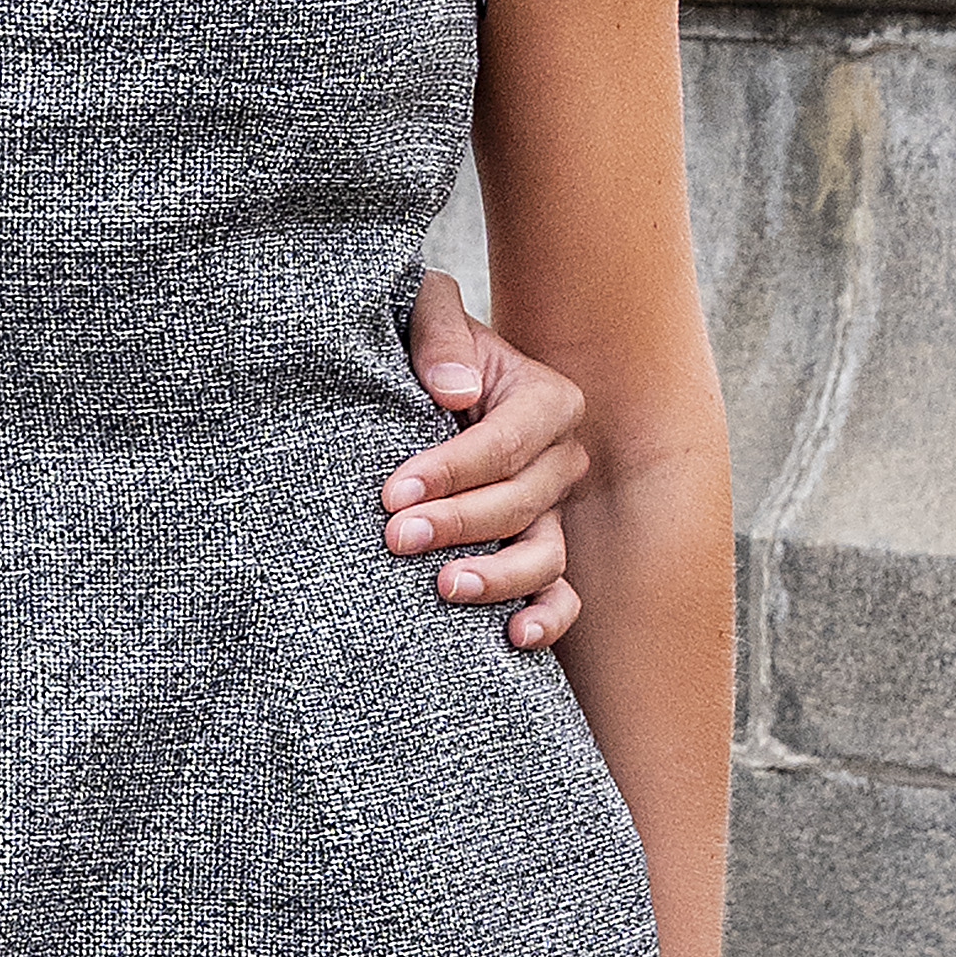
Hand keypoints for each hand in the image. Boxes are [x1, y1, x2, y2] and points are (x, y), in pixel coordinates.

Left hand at [384, 268, 589, 647]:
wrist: (422, 392)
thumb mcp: (426, 317)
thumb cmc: (427, 352)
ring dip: (497, 577)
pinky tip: (512, 638)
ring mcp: (552, 513)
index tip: (393, 493)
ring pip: (545, 555)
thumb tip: (455, 390)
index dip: (450, 471)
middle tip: (395, 537)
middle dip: (457, 523)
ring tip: (444, 587)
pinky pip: (560, 595)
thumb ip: (439, 334)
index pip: (505, 444)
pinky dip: (546, 620)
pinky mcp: (538, 554)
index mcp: (547, 399)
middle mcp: (561, 459)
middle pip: (520, 503)